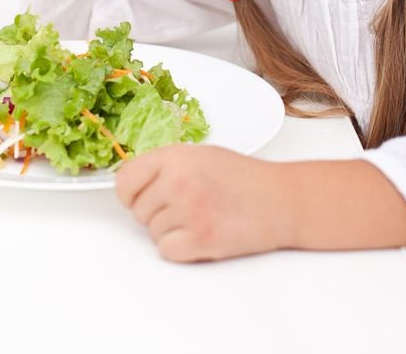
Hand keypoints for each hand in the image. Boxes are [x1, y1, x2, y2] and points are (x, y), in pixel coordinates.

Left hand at [115, 144, 290, 261]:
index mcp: (175, 156)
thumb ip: (167, 165)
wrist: (280, 199)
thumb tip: (135, 181)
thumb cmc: (244, 177)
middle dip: (157, 213)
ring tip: (201, 217)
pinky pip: (166, 250)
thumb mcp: (200, 155)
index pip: (125, 180)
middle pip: (138, 210)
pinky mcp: (200, 238)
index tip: (138, 198)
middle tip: (187, 207)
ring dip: (172, 231)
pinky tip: (201, 235)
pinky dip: (181, 249)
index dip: (130, 193)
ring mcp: (188, 210)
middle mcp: (178, 181)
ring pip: (153, 232)